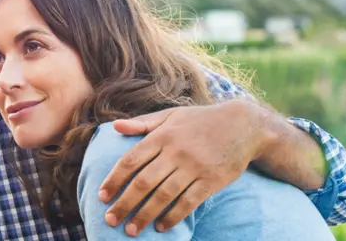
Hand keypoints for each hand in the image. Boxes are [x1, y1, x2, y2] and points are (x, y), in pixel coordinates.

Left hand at [98, 99, 266, 235]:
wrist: (243, 125)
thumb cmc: (201, 120)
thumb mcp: (171, 115)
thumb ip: (142, 123)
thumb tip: (115, 127)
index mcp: (162, 135)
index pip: (131, 160)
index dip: (114, 180)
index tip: (102, 196)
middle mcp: (175, 151)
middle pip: (143, 182)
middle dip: (124, 203)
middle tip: (110, 220)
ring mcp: (194, 167)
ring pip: (163, 195)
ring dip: (145, 215)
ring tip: (131, 230)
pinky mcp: (211, 180)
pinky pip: (188, 202)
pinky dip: (173, 216)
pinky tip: (161, 227)